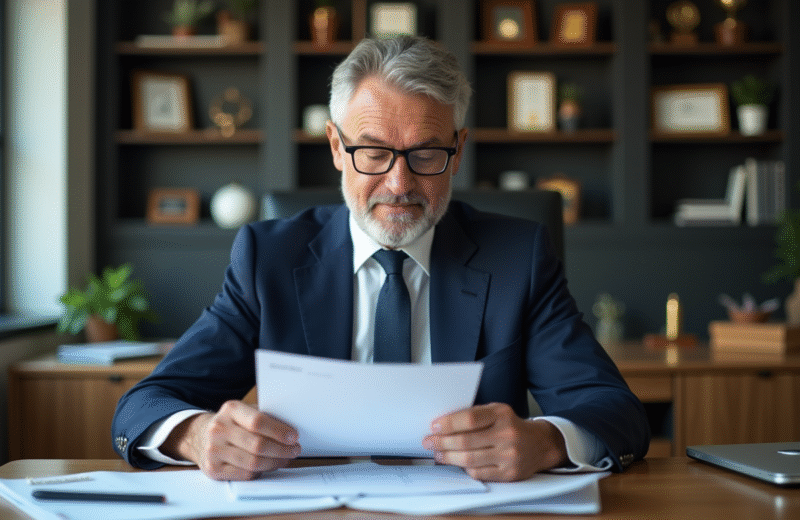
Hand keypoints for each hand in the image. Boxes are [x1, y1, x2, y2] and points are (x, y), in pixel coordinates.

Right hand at [162, 400, 300, 480]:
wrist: (200, 436)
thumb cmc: (232, 423)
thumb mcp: (245, 411)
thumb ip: (265, 417)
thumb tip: (291, 430)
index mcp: (230, 409)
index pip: (258, 421)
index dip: (279, 431)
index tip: (294, 436)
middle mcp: (219, 429)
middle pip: (257, 445)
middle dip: (281, 449)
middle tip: (294, 450)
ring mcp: (214, 450)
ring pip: (253, 462)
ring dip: (275, 462)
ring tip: (285, 458)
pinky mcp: (213, 469)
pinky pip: (244, 474)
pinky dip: (261, 471)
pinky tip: (269, 465)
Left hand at [422, 402, 567, 481]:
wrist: (540, 444)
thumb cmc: (512, 425)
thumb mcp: (497, 411)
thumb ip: (474, 415)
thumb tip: (444, 423)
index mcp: (502, 414)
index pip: (469, 419)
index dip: (448, 423)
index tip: (434, 426)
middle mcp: (507, 434)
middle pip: (466, 441)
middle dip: (442, 442)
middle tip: (429, 442)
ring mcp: (509, 456)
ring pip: (470, 459)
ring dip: (448, 457)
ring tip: (438, 454)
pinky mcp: (509, 473)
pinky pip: (479, 473)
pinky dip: (464, 468)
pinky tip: (457, 463)